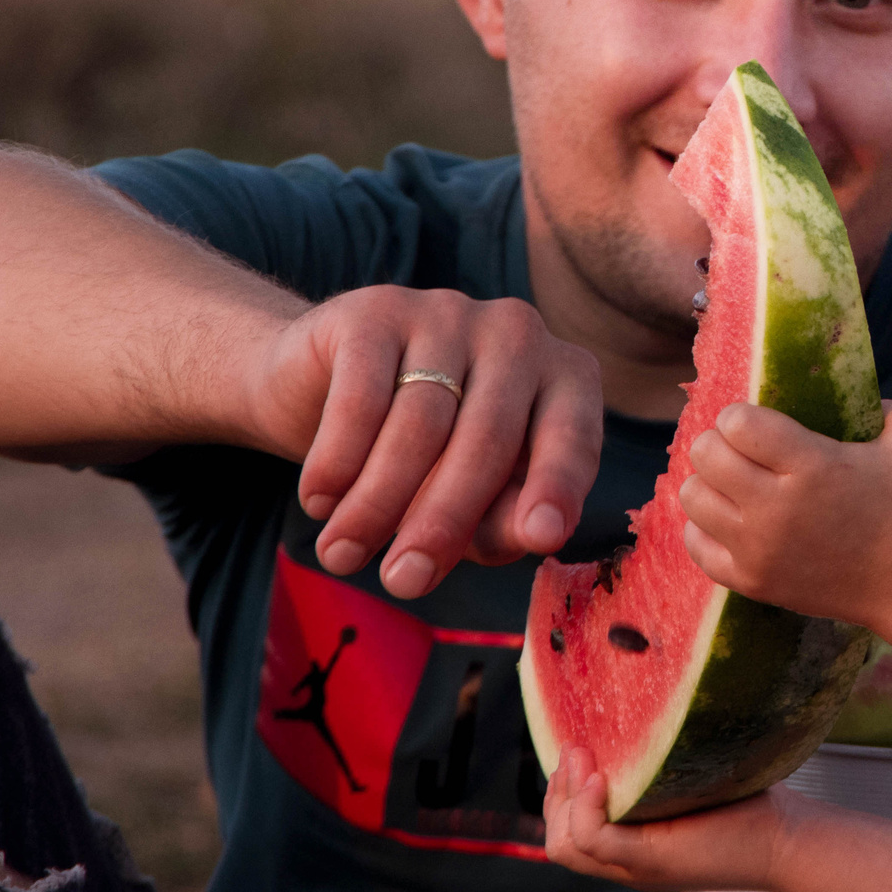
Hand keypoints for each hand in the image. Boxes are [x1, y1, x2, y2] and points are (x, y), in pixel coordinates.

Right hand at [251, 287, 602, 596]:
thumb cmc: (424, 458)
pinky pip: (362, 397)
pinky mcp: (378, 310)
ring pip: (420, 423)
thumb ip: (504, 518)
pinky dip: (338, 458)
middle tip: (403, 581)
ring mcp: (449, 313)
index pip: (572, 435)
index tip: (540, 538)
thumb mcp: (473, 498)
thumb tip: (526, 536)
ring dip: (377, 501)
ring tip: (341, 555)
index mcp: (565, 378)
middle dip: (443, 519)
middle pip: (487, 438)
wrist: (322, 390)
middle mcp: (518, 333)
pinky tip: (319, 500)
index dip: (557, 485)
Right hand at [544, 747, 789, 891]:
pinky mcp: (651, 859)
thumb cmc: (746, 805)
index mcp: (632, 847)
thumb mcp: (688, 780)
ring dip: (566, 797)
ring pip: (566, 845)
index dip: (562, 793)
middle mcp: (627, 863)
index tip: (578, 751)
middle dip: (557, 793)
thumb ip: (657, 763)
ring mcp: (637, 866)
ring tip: (584, 761)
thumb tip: (639, 710)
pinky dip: (586, 807)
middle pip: (558, 842)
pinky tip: (601, 778)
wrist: (786, 840)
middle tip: (576, 754)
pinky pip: (593, 841)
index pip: (568, 832)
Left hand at [679, 400, 891, 627]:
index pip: (738, 423)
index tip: (756, 421)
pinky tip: (730, 520)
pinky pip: (696, 545)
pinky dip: (705, 528)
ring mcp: (759, 549)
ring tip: (732, 484)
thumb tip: (843, 389)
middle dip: (719, 443)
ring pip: (694, 498)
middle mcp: (776, 507)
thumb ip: (879, 404)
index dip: (740, 414)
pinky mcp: (752, 582)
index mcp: (813, 465)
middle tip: (741, 450)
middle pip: (706, 455)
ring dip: (709, 483)